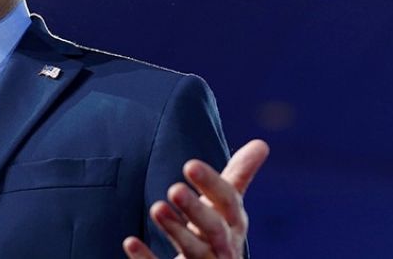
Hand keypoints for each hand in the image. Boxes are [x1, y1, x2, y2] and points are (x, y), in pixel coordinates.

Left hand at [123, 139, 269, 258]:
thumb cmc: (217, 234)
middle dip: (196, 210)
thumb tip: (262, 143)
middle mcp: (223, 247)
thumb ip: (239, 177)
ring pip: (194, 252)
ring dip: (176, 231)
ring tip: (156, 208)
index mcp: (232, 224)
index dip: (211, 184)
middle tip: (174, 190)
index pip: (228, 202)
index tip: (189, 165)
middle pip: (214, 230)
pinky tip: (130, 242)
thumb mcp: (227, 207)